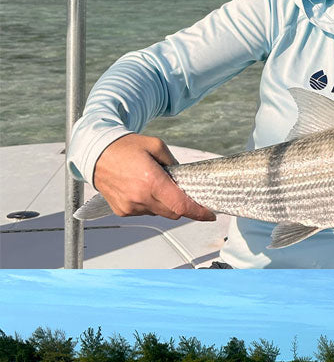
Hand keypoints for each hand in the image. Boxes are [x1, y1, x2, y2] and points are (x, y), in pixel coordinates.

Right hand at [91, 133, 214, 220]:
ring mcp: (129, 206)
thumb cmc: (123, 147)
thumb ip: (174, 163)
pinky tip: (142, 190)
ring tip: (154, 185)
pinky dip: (149, 204)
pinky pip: (144, 212)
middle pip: (173, 212)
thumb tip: (184, 179)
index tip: (209, 215)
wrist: (95, 152)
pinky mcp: (122, 210)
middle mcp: (140, 197)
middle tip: (182, 192)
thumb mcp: (156, 146)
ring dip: (164, 204)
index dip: (198, 212)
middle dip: (182, 205)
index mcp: (151, 181)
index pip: (181, 205)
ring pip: (159, 213)